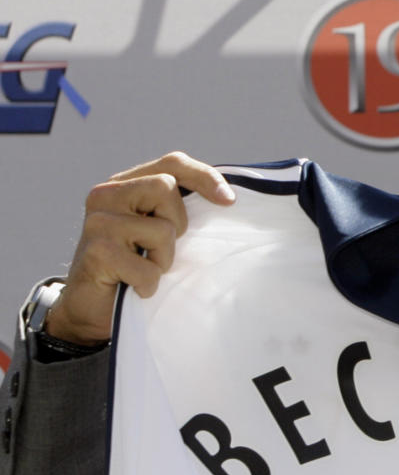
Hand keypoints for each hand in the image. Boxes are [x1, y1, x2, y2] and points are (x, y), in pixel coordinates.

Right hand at [45, 152, 234, 345]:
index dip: (204, 176)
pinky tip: (132, 287)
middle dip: (177, 223)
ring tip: (143, 270)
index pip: (172, 163)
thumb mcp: (156, 232)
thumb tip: (228, 199)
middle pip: (166, 187)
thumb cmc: (134, 269)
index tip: (229, 200)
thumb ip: (175, 210)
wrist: (92, 310)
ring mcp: (99, 222)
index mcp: (124, 184)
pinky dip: (149, 284)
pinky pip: (148, 269)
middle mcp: (106, 195)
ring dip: (163, 260)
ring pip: (162, 230)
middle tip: (159, 249)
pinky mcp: (97, 252)